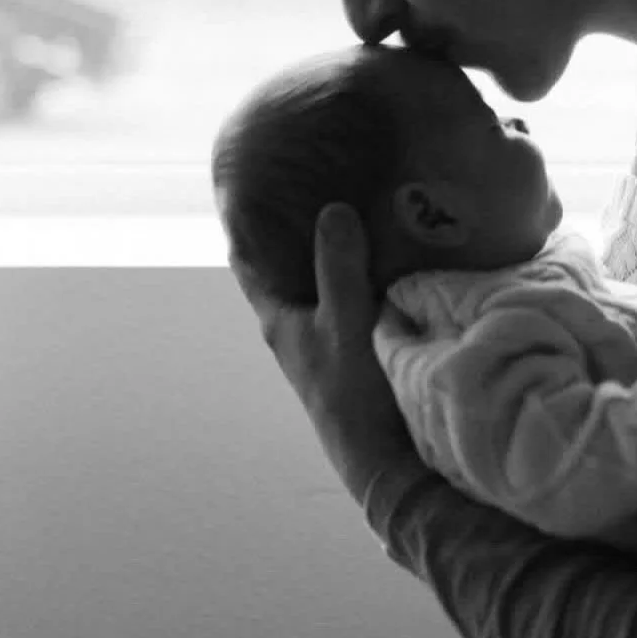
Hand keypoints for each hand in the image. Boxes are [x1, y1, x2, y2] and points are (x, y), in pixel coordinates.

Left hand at [228, 204, 416, 497]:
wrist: (383, 457)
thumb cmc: (354, 393)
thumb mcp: (347, 322)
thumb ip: (339, 268)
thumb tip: (333, 210)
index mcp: (277, 319)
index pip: (247, 260)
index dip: (246, 223)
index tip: (259, 184)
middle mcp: (295, 326)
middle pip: (286, 264)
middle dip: (298, 227)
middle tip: (324, 180)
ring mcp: (323, 338)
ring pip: (321, 280)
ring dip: (334, 250)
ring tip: (360, 205)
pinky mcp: (352, 348)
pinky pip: (351, 296)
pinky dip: (362, 272)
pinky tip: (390, 254)